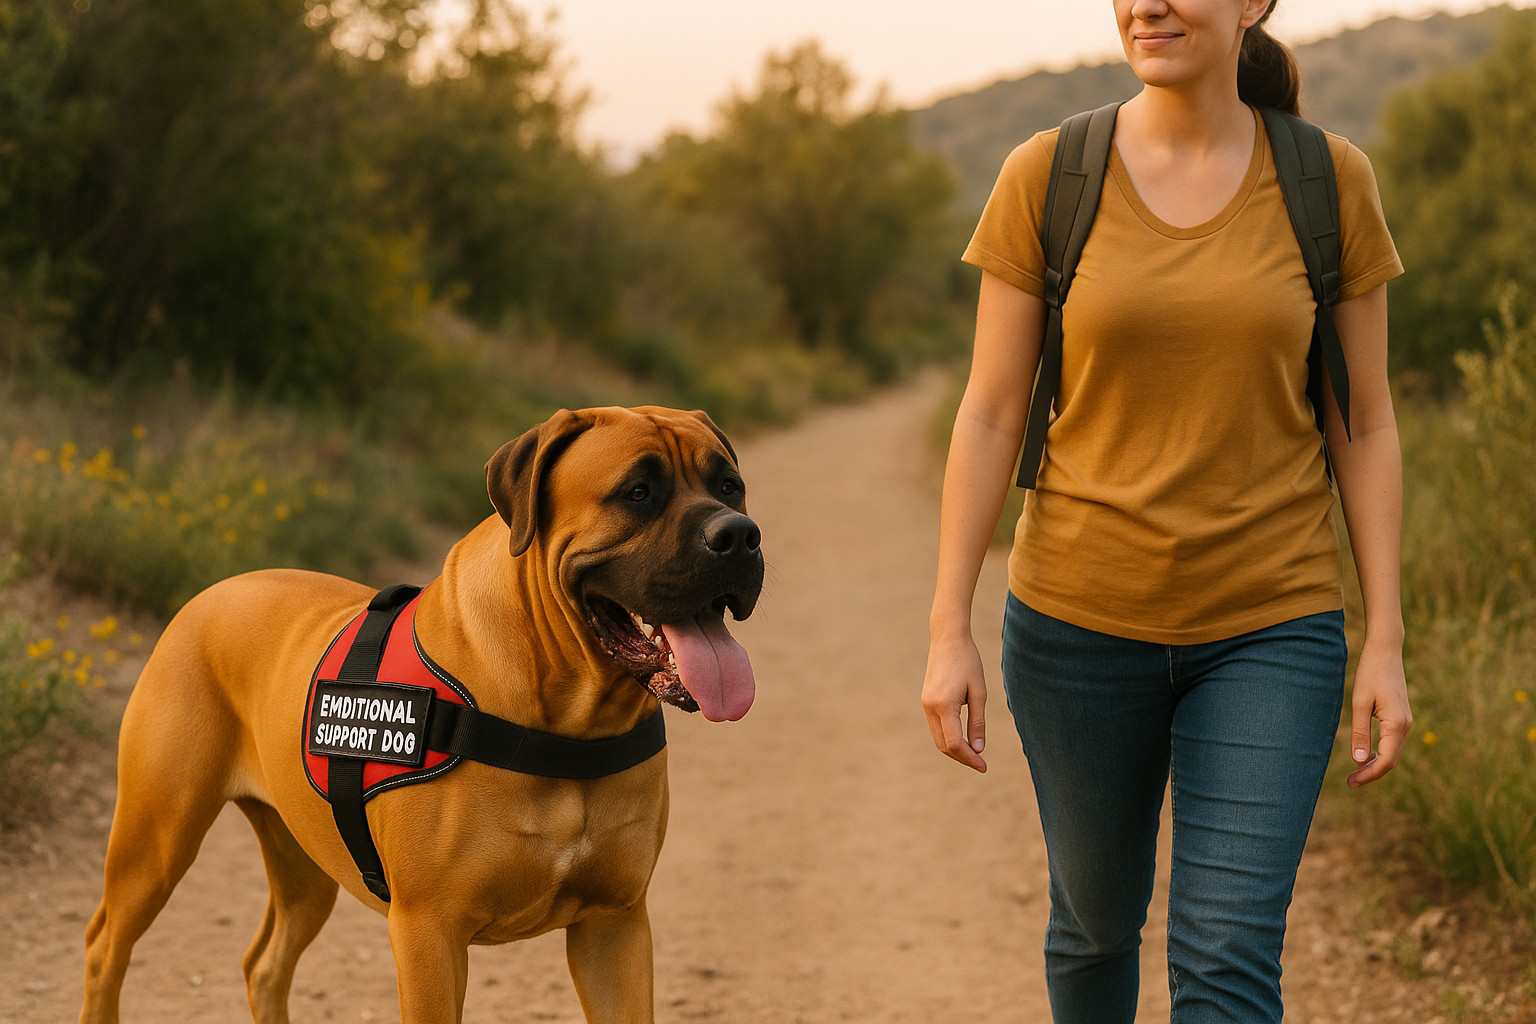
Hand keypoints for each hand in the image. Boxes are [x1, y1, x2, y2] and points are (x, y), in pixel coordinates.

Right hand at [921, 633, 988, 772]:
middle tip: (981, 764)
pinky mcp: (926, 701)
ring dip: (955, 750)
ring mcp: (925, 704)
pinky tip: (963, 739)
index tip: (984, 766)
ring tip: (974, 754)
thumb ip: (978, 722)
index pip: (955, 743)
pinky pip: (936, 727)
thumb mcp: (979, 692)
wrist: (947, 638)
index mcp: (944, 705)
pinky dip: (948, 738)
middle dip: (962, 758)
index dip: (970, 758)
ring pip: (938, 738)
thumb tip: (978, 749)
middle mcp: (930, 707)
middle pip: (944, 746)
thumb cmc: (968, 661)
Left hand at [1347, 640, 1410, 787]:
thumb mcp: (1359, 702)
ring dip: (1376, 764)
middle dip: (1371, 773)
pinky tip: (1366, 755)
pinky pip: (1393, 743)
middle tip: (1350, 782)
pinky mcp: (1402, 717)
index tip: (1351, 782)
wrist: (1385, 652)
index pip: (1385, 760)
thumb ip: (1360, 731)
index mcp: (1397, 724)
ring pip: (1393, 753)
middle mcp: (1406, 725)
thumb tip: (1358, 760)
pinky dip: (1381, 753)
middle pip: (1391, 760)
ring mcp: (1406, 722)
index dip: (1368, 774)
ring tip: (1356, 773)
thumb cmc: (1370, 673)